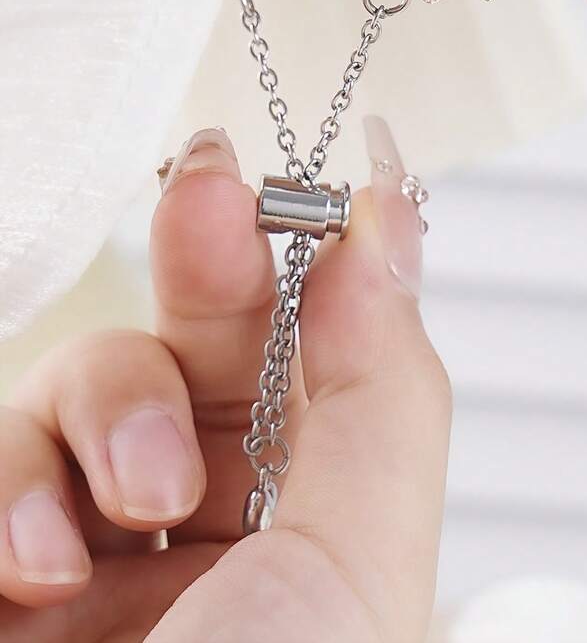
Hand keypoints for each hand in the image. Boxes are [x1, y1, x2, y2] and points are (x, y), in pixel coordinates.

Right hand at [0, 124, 449, 641]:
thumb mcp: (358, 570)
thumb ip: (384, 389)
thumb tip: (389, 229)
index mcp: (308, 524)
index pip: (306, 355)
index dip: (298, 256)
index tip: (299, 175)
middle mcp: (204, 526)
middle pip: (202, 339)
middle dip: (205, 256)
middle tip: (209, 181)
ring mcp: (92, 540)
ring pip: (90, 382)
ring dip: (107, 412)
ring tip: (130, 505)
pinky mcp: (2, 549)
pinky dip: (10, 485)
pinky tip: (33, 566)